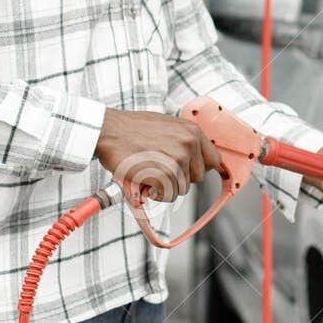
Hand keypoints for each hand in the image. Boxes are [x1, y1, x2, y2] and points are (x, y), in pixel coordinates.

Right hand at [94, 108, 220, 203]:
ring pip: (181, 189)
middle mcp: (189, 144)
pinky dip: (155, 194)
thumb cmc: (131, 129)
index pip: (213, 161)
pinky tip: (144, 181)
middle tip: (159, 169)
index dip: (198, 169)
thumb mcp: (167, 126)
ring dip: (165, 186)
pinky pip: (168, 196)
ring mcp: (178, 160)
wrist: (109, 131)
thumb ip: (184, 141)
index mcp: (192, 131)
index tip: (187, 172)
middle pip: (197, 178)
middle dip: (179, 178)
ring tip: (148, 171)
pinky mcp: (164, 175)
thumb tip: (194, 160)